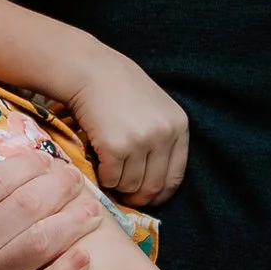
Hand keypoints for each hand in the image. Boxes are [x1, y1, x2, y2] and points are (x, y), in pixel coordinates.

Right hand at [57, 36, 189, 206]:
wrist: (91, 71)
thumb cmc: (119, 88)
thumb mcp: (155, 108)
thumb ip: (161, 138)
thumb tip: (155, 185)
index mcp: (179, 126)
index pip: (175, 176)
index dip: (159, 193)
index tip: (146, 198)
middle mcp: (164, 134)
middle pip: (153, 186)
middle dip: (137, 196)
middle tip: (123, 194)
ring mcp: (141, 141)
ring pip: (131, 185)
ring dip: (117, 184)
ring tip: (109, 168)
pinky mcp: (117, 147)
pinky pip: (111, 178)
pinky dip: (103, 177)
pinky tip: (98, 162)